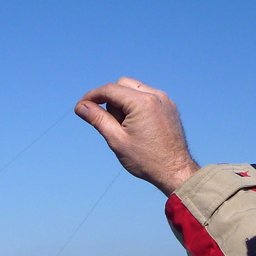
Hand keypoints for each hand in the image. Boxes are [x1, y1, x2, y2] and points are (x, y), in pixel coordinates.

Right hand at [75, 77, 199, 195]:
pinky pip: (147, 97)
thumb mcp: (116, 139)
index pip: (110, 89)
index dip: (92, 96)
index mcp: (142, 102)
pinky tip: (137, 127)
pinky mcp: (168, 106)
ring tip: (126, 128)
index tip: (81, 107)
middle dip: (110, 100)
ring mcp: (164, 100)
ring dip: (123, 102)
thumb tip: (80, 106)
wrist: (175, 171)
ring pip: (134, 89)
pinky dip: (136, 106)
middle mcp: (155, 95)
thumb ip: (97, 119)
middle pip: (122, 84)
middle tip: (111, 123)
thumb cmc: (145, 159)